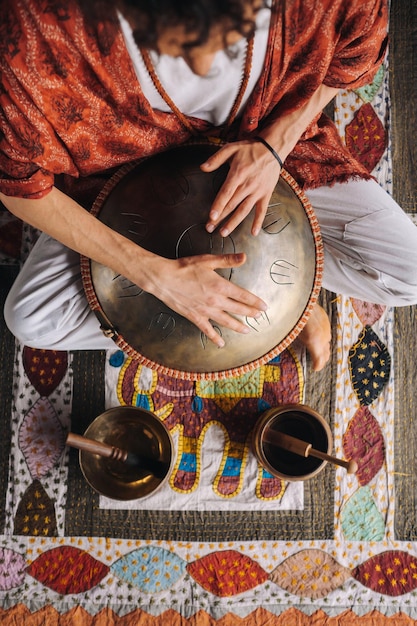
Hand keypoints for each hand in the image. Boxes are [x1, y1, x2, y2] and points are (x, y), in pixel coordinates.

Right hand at [147, 252, 267, 346]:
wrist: (164, 279)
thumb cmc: (184, 268)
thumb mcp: (207, 260)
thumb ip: (227, 260)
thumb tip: (244, 257)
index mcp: (220, 286)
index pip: (243, 296)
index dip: (255, 302)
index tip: (264, 306)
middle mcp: (216, 301)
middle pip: (238, 309)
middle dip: (250, 313)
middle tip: (259, 317)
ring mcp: (206, 311)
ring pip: (226, 321)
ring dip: (238, 326)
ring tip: (247, 330)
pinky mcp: (195, 317)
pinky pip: (208, 330)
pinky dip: (215, 337)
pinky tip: (221, 343)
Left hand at [200, 139, 280, 236]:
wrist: (273, 148)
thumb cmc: (250, 149)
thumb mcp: (231, 148)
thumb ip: (216, 159)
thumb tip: (202, 167)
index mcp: (238, 174)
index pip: (226, 193)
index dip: (218, 205)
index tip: (211, 217)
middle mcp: (247, 185)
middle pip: (231, 205)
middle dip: (220, 218)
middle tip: (209, 228)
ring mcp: (257, 191)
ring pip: (244, 210)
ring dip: (233, 223)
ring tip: (224, 233)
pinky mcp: (266, 194)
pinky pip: (262, 210)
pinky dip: (258, 222)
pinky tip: (253, 233)